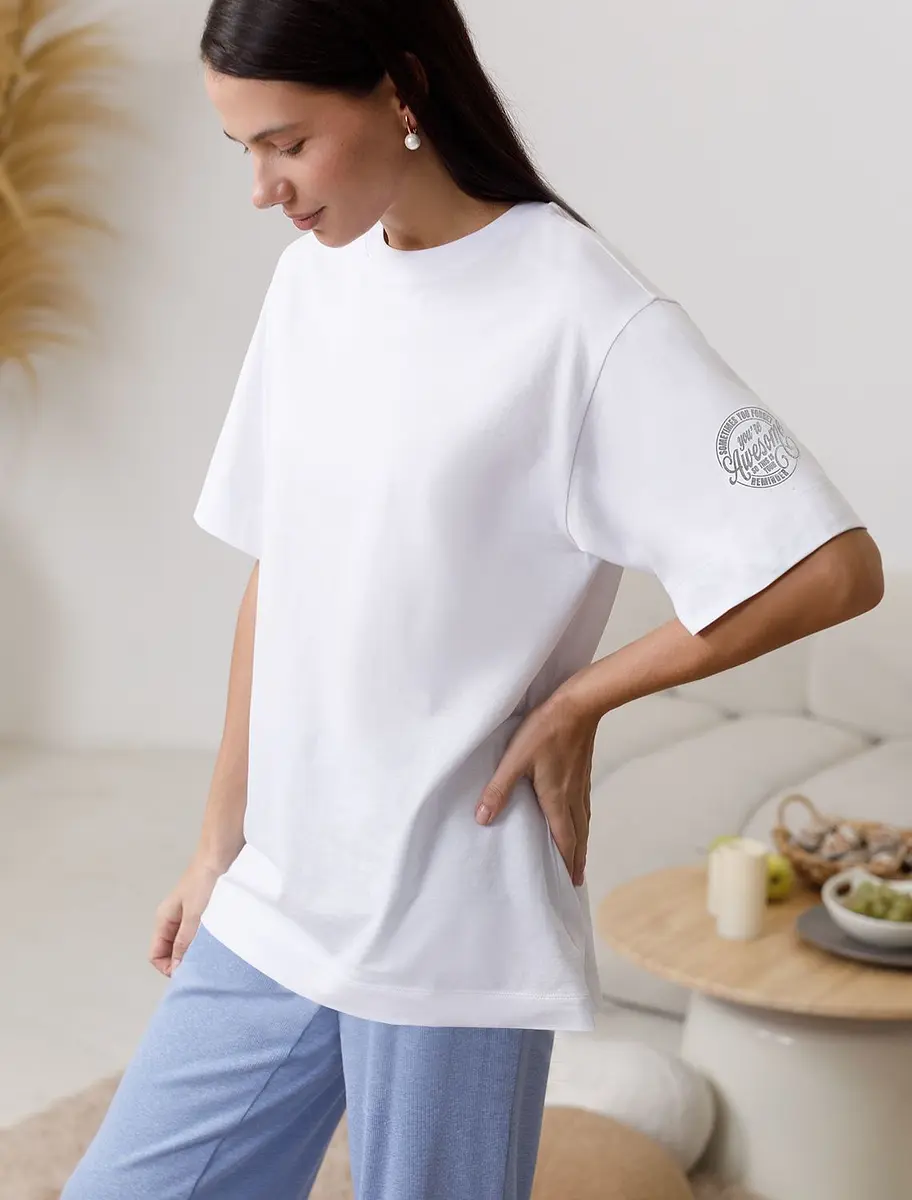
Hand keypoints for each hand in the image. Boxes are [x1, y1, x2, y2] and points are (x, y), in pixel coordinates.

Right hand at [149, 858, 221, 977]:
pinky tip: (221, 942)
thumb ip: (185, 941)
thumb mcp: (194, 914)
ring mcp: (189, 915)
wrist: (222, 852)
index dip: (169, 967)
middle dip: (184, 961)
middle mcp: (174, 919)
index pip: (156, 954)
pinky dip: (208, 941)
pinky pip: (201, 933)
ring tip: (213, 954)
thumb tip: (177, 969)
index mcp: (164, 919)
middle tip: (204, 966)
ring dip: (198, 951)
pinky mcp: (205, 910)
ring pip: (188, 943)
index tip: (188, 972)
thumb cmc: (206, 880)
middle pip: (171, 951)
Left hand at [476, 690, 598, 886]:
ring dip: (582, 842)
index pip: (563, 838)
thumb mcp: (515, 759)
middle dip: (577, 859)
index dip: (565, 861)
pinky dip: (582, 822)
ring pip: (584, 821)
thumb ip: (498, 789)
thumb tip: (483, 819)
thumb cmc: (545, 731)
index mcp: (557, 799)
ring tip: (579, 855)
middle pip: (579, 835)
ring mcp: (581, 783)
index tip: (569, 882)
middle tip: (576, 880)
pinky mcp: (583, 772)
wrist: (578, 704)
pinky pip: (584, 806)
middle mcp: (573, 796)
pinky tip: (578, 817)